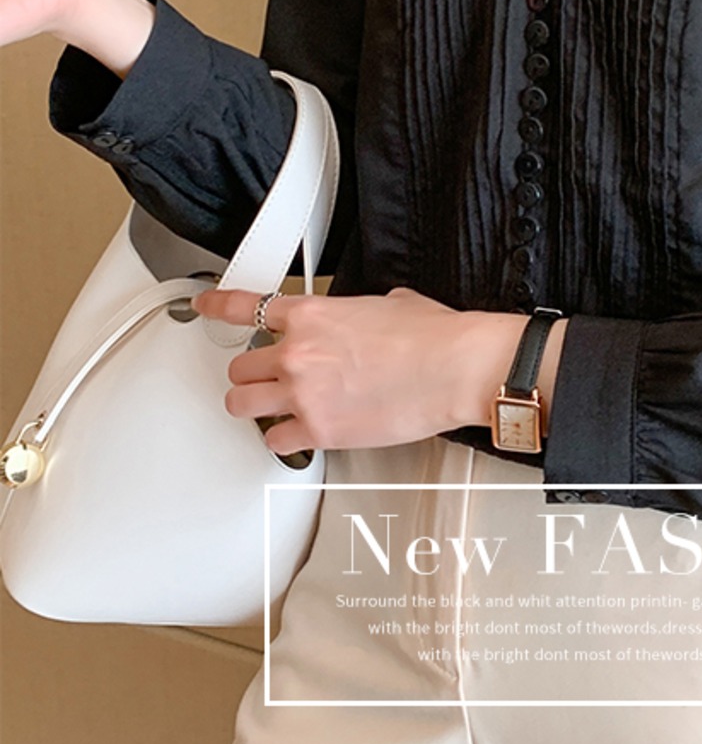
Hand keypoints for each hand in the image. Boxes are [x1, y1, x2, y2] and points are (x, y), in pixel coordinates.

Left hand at [188, 284, 530, 454]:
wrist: (454, 368)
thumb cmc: (434, 337)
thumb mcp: (391, 303)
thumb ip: (360, 311)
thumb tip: (367, 317)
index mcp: (313, 314)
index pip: (246, 307)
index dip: (217, 307)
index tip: (205, 307)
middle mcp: (298, 353)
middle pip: (240, 366)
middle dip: (251, 373)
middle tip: (265, 378)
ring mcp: (304, 394)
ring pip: (242, 405)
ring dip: (253, 406)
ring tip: (269, 409)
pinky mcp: (319, 431)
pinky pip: (275, 440)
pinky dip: (284, 438)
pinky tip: (299, 434)